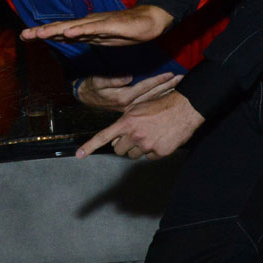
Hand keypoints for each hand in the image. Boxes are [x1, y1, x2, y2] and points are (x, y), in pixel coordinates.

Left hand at [20, 5, 173, 45]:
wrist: (148, 21)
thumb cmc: (126, 29)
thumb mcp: (100, 38)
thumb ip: (84, 38)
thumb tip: (66, 38)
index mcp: (85, 29)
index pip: (60, 32)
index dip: (43, 33)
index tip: (26, 36)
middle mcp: (88, 24)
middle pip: (61, 28)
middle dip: (42, 32)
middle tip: (23, 35)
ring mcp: (98, 23)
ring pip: (73, 27)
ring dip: (55, 30)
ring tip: (39, 33)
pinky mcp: (110, 25)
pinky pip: (92, 29)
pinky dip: (79, 31)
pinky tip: (68, 33)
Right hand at [76, 72, 182, 111]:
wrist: (85, 98)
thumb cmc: (91, 88)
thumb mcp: (98, 81)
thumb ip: (112, 80)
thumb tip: (128, 77)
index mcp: (123, 98)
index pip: (145, 87)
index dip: (158, 80)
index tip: (171, 74)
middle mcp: (130, 105)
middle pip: (153, 95)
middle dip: (168, 86)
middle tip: (182, 78)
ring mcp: (132, 109)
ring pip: (153, 100)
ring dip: (167, 91)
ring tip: (180, 84)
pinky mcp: (132, 110)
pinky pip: (150, 104)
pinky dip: (161, 97)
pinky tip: (170, 93)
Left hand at [76, 92, 203, 160]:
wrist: (184, 108)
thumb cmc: (160, 105)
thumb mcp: (137, 108)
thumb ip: (125, 122)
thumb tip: (117, 136)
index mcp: (126, 122)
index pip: (103, 136)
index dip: (89, 147)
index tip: (79, 155)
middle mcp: (134, 135)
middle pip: (119, 150)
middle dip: (123, 146)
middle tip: (133, 137)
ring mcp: (147, 145)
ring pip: (134, 155)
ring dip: (138, 149)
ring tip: (150, 134)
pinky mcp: (159, 152)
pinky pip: (149, 157)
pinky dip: (153, 151)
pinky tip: (160, 139)